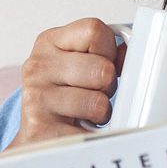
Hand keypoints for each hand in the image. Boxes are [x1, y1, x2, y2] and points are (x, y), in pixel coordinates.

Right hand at [6, 18, 124, 150]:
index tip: (101, 63)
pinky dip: (93, 136)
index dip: (108, 50)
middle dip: (108, 86)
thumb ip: (105, 52)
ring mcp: (36, 98)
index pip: (95, 30)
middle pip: (102, 69)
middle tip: (94, 93)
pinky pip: (89, 135)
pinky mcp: (40, 129)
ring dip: (101, 113)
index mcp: (48, 42)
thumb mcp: (79, 63)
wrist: (36, 134)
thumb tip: (131, 53)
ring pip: (98, 103)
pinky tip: (80, 130)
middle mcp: (38, 66)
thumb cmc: (62, 95)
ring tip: (86, 113)